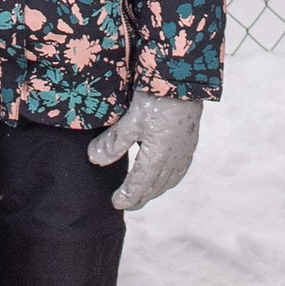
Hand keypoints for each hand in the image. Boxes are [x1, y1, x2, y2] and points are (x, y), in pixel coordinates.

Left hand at [86, 92, 201, 211]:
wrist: (184, 82)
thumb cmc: (157, 99)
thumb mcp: (131, 120)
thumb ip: (113, 142)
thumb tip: (94, 159)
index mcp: (157, 158)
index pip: (139, 185)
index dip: (127, 196)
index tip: (116, 202)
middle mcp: (173, 160)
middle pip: (155, 187)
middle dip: (140, 198)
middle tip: (126, 203)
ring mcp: (184, 153)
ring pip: (168, 181)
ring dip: (155, 191)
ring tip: (143, 194)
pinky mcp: (190, 143)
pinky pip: (179, 171)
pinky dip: (168, 180)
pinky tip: (164, 177)